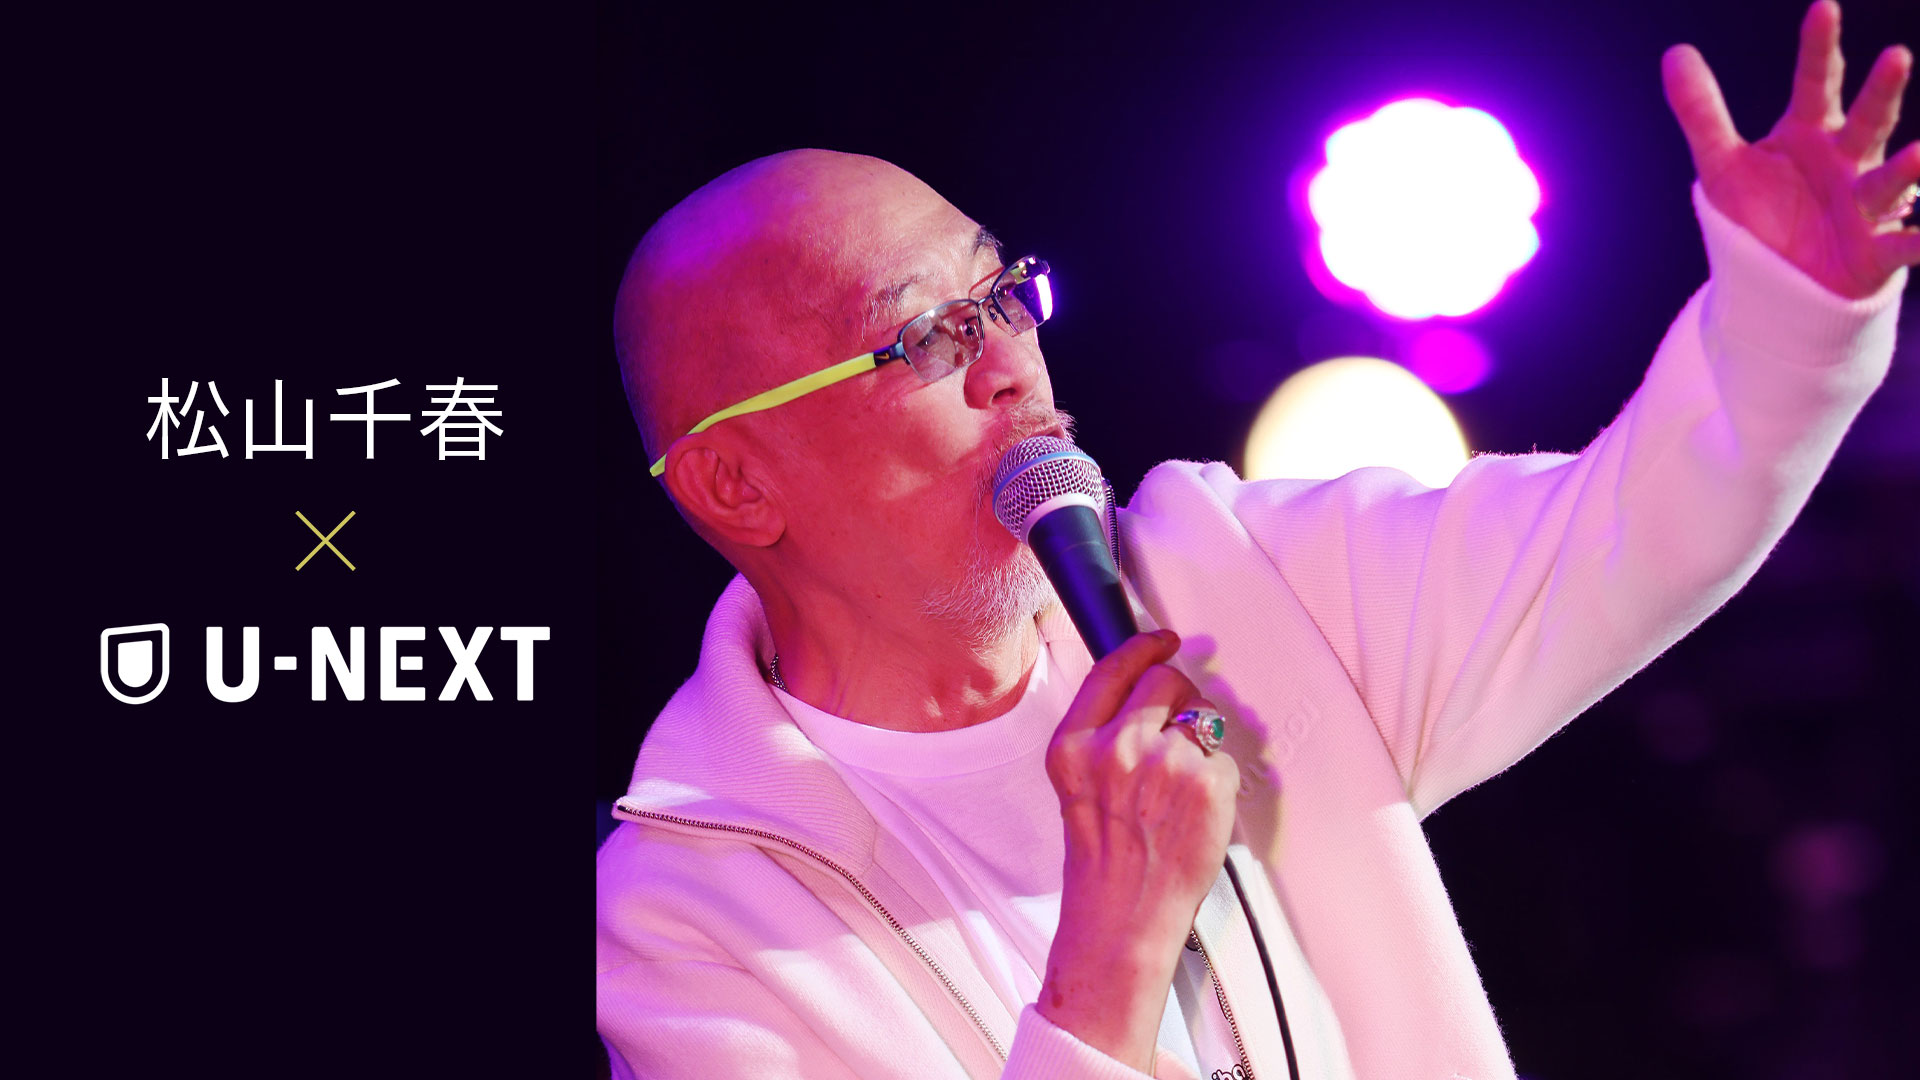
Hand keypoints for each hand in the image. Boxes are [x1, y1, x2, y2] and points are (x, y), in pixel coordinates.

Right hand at [1037, 630, 1240, 1071]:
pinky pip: (1225, 756)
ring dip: (1202, 740)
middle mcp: (1116, 747)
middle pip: (1165, 680)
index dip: (1144, 648)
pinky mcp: (1206, 782)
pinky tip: (1196, 810)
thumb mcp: (1079, 783)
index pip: (1112, 668)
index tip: (1162, 641)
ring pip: (1203, 715)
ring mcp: (1164, 763)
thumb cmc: (1103, 854)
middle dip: (1180, 695)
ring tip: (1181, 787)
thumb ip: (1103, 734)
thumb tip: (1148, 688)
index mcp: (1074, 745)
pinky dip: (1219, 779)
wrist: (1121, 914)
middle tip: (1180, 730)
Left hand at [1663, 1, 1918, 297]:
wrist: (1774, 276)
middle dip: (1882, 93)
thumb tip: (1675, 52)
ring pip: (1888, 181)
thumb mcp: (1722, 164)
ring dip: (1907, 168)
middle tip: (1896, 56)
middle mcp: (1846, 161)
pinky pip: (1900, 246)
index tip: (1823, 9)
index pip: (1815, 84)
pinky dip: (1918, 243)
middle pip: (1866, 121)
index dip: (1818, 50)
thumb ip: (1702, 112)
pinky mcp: (1873, 250)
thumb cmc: (1758, 211)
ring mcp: (1864, 203)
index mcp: (1810, 133)